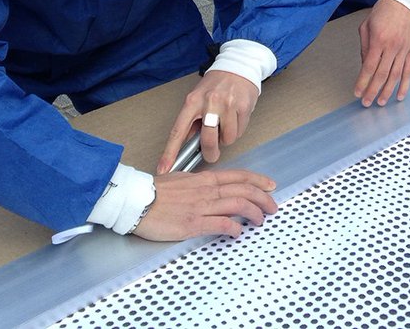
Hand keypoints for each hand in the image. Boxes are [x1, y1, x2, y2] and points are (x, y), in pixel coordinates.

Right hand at [133, 169, 276, 241]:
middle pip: (244, 190)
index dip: (258, 180)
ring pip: (238, 205)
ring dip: (254, 213)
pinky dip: (235, 228)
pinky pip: (222, 224)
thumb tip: (210, 187)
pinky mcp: (193, 223)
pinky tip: (239, 233)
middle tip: (273, 206)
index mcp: (205, 179)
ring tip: (260, 221)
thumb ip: (199, 184)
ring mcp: (202, 206)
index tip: (270, 185)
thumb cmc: (154, 191)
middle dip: (263, 198)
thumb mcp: (181, 179)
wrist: (136, 200)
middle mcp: (207, 190)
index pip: (239, 176)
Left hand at [157, 70, 259, 169]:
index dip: (170, 153)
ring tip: (226, 125)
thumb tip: (187, 144)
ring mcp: (227, 104)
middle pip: (207, 140)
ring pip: (227, 138)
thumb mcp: (198, 98)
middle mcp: (209, 102)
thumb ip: (192, 120)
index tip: (163, 168)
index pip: (178, 131)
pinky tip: (235, 118)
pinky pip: (239, 131)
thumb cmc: (216, 84)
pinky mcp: (243, 106)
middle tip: (212, 154)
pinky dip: (237, 130)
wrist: (238, 66)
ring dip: (226, 138)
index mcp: (192, 101)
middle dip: (210, 153)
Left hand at [354, 0, 409, 106]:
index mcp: (378, 40)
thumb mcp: (366, 26)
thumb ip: (364, 47)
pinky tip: (400, 95)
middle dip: (373, 91)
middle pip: (381, 75)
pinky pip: (409, 71)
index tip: (357, 92)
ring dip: (388, 91)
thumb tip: (365, 66)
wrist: (404, 1)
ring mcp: (404, 49)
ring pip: (395, 76)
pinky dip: (405, 85)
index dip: (363, 82)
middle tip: (366, 102)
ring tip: (381, 102)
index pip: (369, 67)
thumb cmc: (384, 11)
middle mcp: (392, 46)